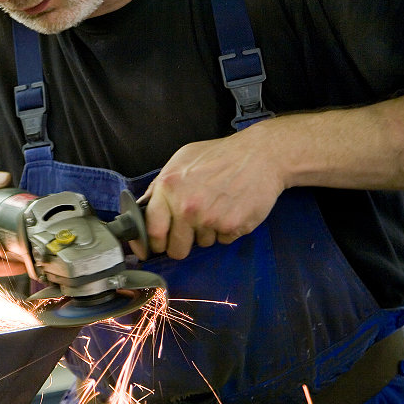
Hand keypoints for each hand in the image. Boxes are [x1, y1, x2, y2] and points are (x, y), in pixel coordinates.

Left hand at [141, 124, 285, 258]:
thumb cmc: (219, 155)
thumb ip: (160, 186)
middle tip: (190, 231)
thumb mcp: (181, 160)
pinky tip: (231, 209)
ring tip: (217, 207)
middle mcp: (187, 206)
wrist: (260, 155)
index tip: (156, 246)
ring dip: (206, 233)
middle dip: (180, 245)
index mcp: (169, 188)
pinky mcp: (232, 227)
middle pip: (176, 248)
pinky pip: (222, 240)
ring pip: (201, 244)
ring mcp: (210, 219)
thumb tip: (143, 208)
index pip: (153, 230)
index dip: (154, 243)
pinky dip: (226, 230)